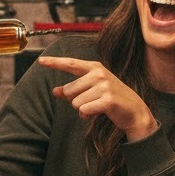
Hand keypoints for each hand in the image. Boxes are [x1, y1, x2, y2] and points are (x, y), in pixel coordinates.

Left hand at [38, 55, 156, 141]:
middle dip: (75, 100)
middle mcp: (99, 74)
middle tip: (91, 101)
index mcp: (94, 68)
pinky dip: (87, 115)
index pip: (70, 64)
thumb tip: (55, 91)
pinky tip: (98, 113)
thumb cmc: (111, 99)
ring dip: (82, 109)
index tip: (40, 60)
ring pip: (75, 102)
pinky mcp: (107, 100)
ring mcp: (104, 86)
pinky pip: (83, 110)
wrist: (134, 111)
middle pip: (69, 90)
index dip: (54, 62)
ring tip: (96, 106)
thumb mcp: (92, 90)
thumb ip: (73, 89)